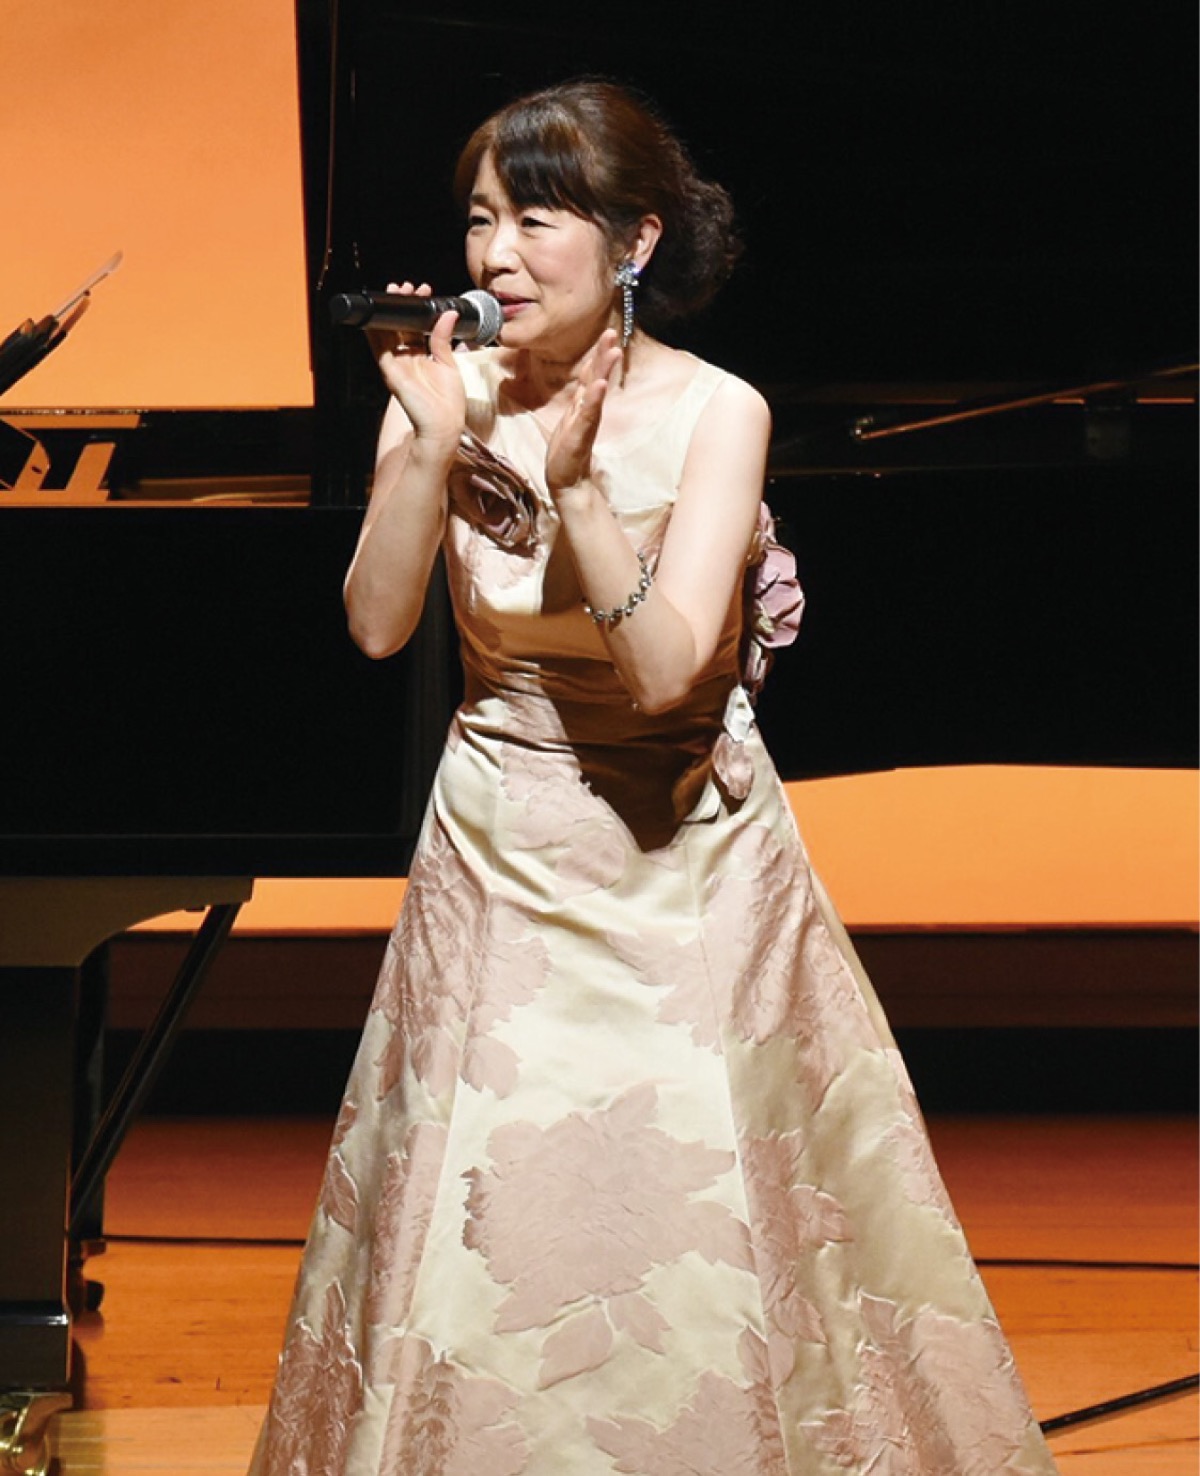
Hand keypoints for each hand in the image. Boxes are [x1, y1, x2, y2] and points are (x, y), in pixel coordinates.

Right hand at [369, 282, 465, 450]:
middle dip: (401, 305)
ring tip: (394, 291)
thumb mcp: (448, 364)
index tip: (423, 291)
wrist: (443, 425)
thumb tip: (449, 313)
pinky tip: (376, 317)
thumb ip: (444, 339)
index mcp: (421, 355)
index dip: (417, 308)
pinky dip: (375, 332)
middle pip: (399, 326)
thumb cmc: (447, 402)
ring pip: (386, 332)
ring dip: (388, 313)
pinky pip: (379, 349)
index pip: (415, 326)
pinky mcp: (391, 372)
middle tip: (406, 286)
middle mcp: (406, 358)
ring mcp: (397, 364)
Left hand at [544, 330, 622, 495]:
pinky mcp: (581, 435)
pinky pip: (588, 413)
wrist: (566, 481)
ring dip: (604, 370)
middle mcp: (586, 409)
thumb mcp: (570, 420)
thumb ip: (580, 403)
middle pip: (596, 377)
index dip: (598, 355)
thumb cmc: (566, 452)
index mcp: (582, 404)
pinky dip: (594, 399)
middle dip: (604, 355)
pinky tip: (599, 385)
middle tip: (612, 335)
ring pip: (595, 391)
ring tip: (613, 352)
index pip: (590, 374)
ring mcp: (585, 421)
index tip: (607, 335)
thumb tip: (586, 386)